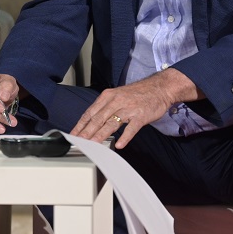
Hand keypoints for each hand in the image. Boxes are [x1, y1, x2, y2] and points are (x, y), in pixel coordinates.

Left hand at [71, 68, 200, 148]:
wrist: (159, 88)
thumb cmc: (137, 94)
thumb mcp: (117, 96)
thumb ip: (105, 108)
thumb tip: (92, 123)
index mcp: (107, 96)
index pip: (90, 112)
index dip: (80, 125)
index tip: (73, 135)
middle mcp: (116, 101)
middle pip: (98, 119)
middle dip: (86, 132)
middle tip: (79, 142)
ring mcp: (128, 108)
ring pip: (111, 123)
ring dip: (100, 135)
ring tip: (92, 145)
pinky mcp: (140, 116)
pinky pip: (131, 128)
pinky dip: (125, 137)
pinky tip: (119, 145)